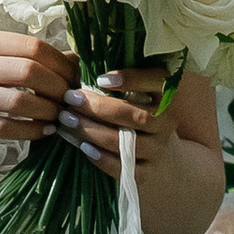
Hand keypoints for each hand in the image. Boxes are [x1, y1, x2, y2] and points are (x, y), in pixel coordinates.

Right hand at [0, 23, 73, 148]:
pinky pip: (3, 127)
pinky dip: (30, 131)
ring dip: (48, 111)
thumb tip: (69, 58)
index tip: (74, 75)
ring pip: (19, 101)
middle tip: (71, 99)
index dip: (60, 62)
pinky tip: (42, 132)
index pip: (31, 45)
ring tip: (60, 116)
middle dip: (59, 87)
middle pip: (29, 71)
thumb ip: (16, 54)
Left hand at [57, 60, 169, 182]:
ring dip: (93, 131)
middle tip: (71, 98)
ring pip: (127, 142)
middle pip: (136, 115)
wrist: (158, 154)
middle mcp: (166, 122)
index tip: (99, 79)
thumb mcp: (133, 92)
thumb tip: (80, 61)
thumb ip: (114, 79)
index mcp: (166, 95)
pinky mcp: (148, 173)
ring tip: (67, 120)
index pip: (156, 82)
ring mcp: (158, 149)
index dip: (130, 79)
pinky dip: (102, 159)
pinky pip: (124, 168)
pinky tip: (84, 147)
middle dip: (99, 107)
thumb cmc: (134, 111)